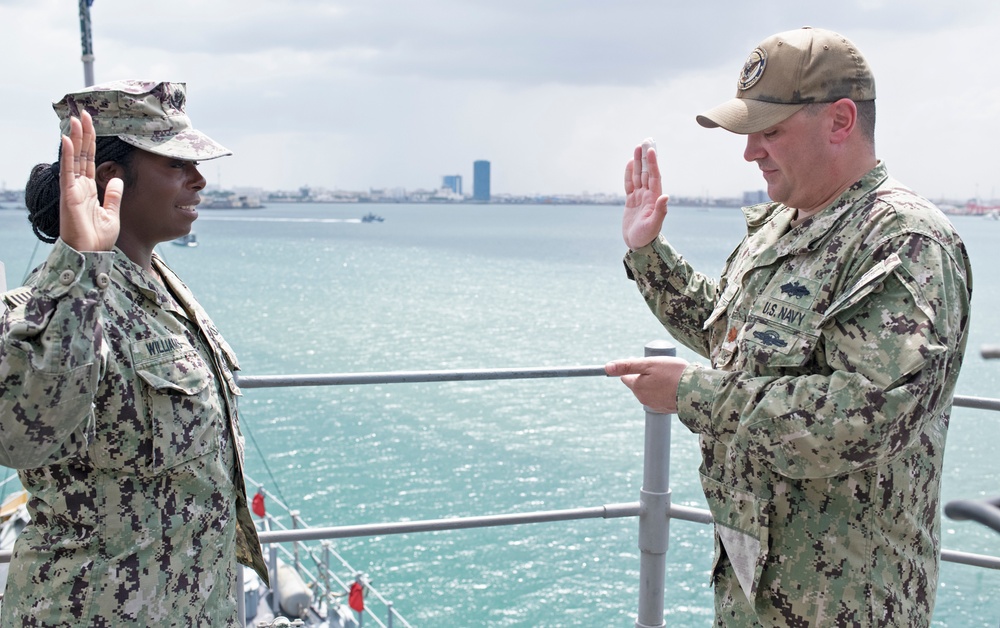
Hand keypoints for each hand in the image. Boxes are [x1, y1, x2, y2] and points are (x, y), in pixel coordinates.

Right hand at [58, 110, 121, 251]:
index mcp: (89, 189)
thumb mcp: (112, 213)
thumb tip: (117, 178)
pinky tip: (68, 140)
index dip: (92, 142)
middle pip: (82, 155)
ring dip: (75, 138)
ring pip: (74, 159)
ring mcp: (73, 190)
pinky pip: (68, 172)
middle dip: (84, 134)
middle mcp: (79, 186)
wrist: (91, 255)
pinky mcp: (69, 196)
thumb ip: (113, 195)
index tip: (93, 125)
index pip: (90, 160)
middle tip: (84, 113)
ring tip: (76, 119)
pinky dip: (69, 156)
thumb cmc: (98, 238)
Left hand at [605, 356, 688, 413]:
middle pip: (638, 384)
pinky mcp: (666, 408)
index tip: (646, 361)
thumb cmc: (673, 374)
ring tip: (670, 376)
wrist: (697, 391)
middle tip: (662, 367)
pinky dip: (665, 390)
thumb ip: (627, 366)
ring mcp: (655, 405)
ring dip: (656, 383)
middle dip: (646, 375)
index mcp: (637, 387)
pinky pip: (660, 396)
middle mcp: (643, 398)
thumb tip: (607, 367)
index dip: (634, 367)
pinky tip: (675, 385)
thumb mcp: (648, 364)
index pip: (626, 376)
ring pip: (650, 390)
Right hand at [622, 143, 668, 249]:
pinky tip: (629, 164)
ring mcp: (639, 197)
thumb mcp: (654, 224)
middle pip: (646, 172)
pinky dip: (629, 174)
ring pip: (638, 176)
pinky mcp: (631, 201)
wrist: (638, 244)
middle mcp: (648, 195)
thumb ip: (660, 210)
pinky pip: (629, 185)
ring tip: (636, 148)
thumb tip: (665, 196)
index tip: (650, 151)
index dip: (652, 164)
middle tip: (644, 142)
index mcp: (654, 198)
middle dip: (644, 158)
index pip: (653, 177)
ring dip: (637, 162)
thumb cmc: (647, 236)